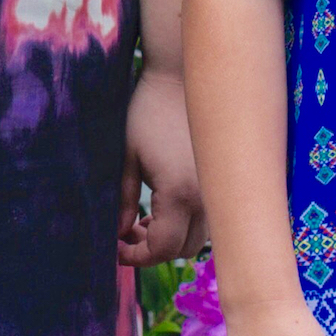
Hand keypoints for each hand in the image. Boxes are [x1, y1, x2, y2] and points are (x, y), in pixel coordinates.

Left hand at [118, 66, 203, 264]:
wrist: (181, 79)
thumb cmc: (148, 112)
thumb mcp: (126, 156)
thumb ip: (121, 199)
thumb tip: (117, 233)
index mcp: (179, 194)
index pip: (163, 248)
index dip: (136, 256)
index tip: (115, 249)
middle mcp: (205, 198)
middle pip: (182, 250)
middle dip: (152, 250)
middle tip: (125, 233)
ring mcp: (216, 191)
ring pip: (197, 238)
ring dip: (170, 238)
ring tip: (142, 220)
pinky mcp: (219, 183)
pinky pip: (205, 221)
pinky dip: (184, 225)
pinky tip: (162, 207)